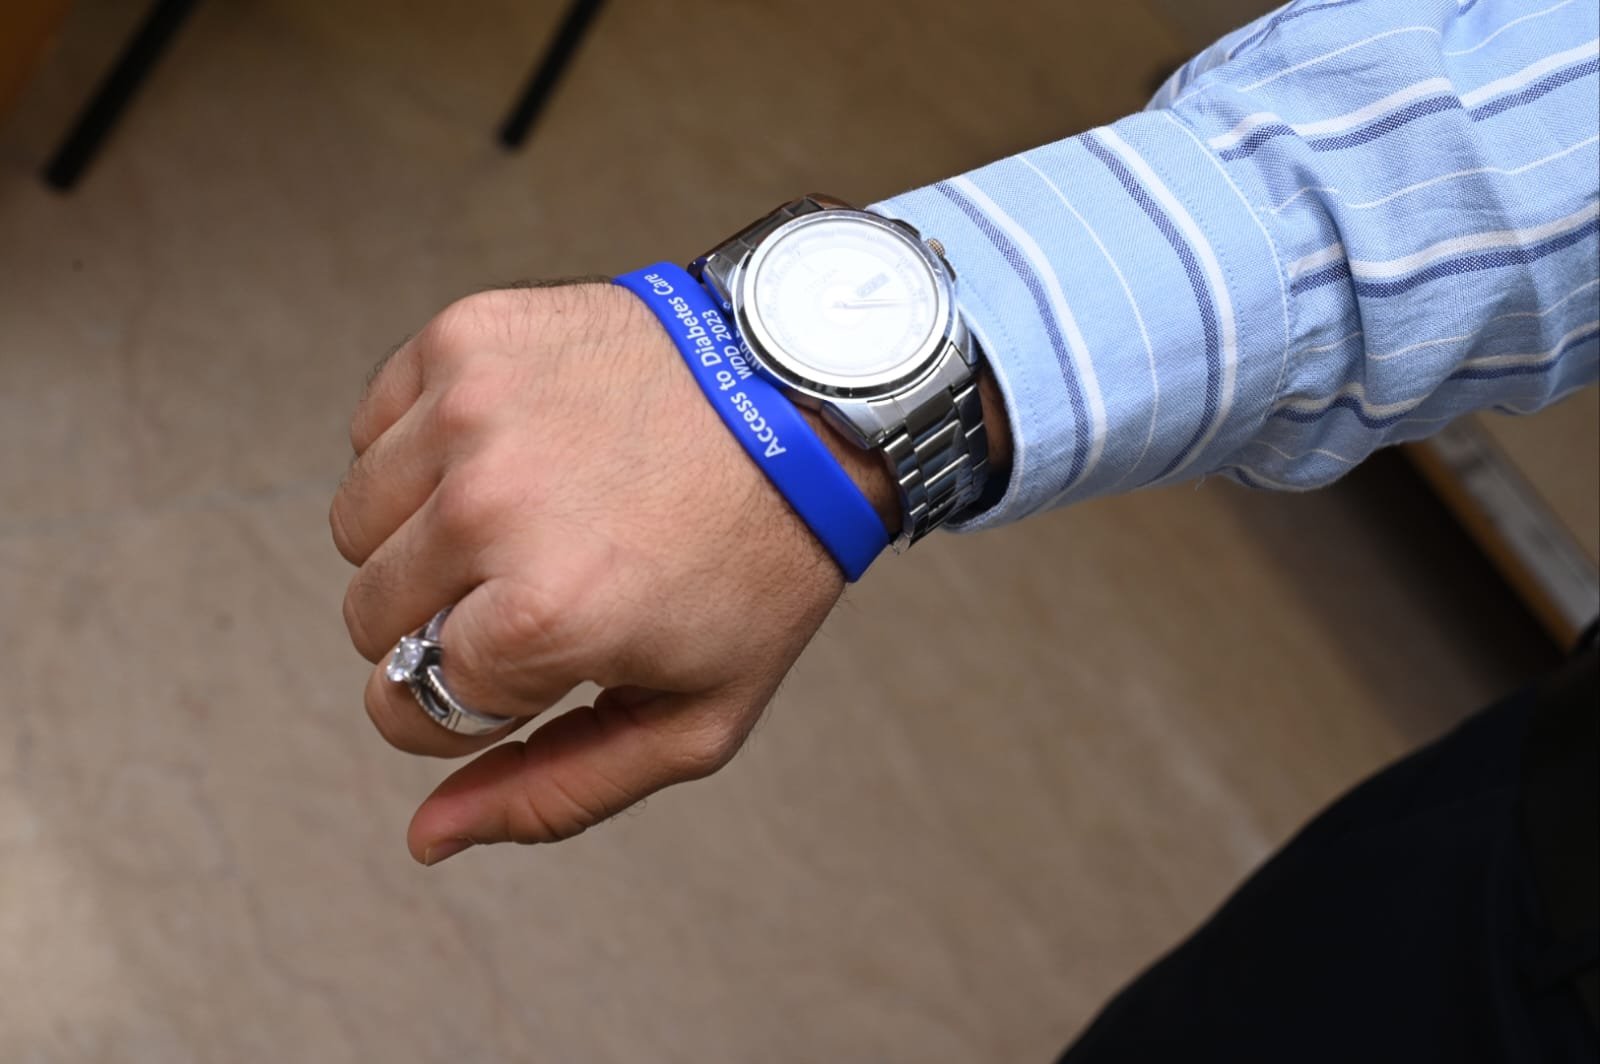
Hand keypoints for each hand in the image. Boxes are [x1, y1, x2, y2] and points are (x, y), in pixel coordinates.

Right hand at [330, 282, 854, 863]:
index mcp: (544, 616)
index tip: (531, 666)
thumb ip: (556, 791)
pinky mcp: (466, 334)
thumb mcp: (696, 714)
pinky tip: (516, 451)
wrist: (806, 399)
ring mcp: (471, 409)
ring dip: (423, 538)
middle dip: (442, 623)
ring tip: (530, 515)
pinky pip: (373, 429)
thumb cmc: (758, 562)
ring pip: (356, 523)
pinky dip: (423, 453)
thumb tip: (427, 834)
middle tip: (540, 584)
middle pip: (367, 615)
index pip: (408, 705)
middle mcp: (488, 507)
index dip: (470, 702)